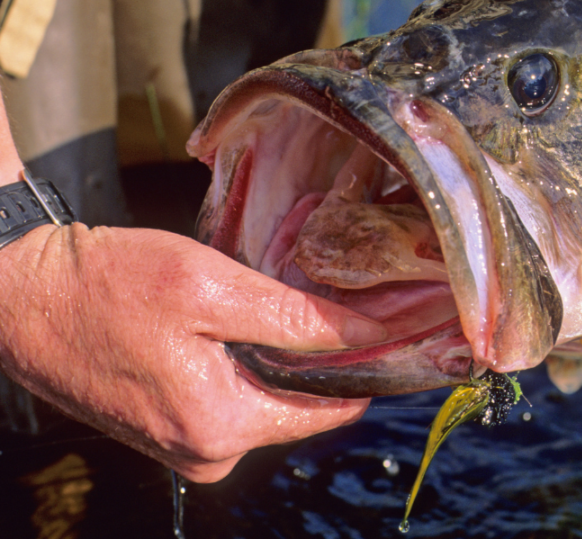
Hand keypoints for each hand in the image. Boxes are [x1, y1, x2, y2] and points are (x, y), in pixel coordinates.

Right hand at [0, 224, 386, 481]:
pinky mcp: (166, 428)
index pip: (330, 411)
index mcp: (222, 427)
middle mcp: (207, 453)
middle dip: (320, 358)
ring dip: (281, 357)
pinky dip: (246, 363)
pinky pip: (231, 397)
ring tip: (282, 301)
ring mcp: (183, 446)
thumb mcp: (212, 289)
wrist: (20, 293)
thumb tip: (370, 333)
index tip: (389, 326)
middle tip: (330, 297)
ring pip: (266, 399)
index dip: (363, 367)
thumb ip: (296, 319)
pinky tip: (242, 322)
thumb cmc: (108, 284)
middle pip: (299, 406)